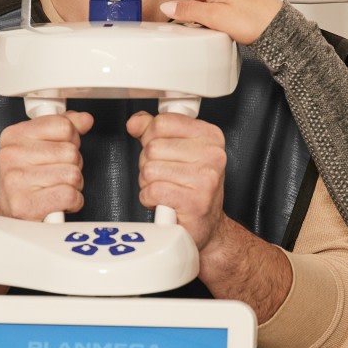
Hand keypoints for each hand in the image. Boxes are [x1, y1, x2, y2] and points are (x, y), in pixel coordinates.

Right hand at [0, 111, 93, 220]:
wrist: (10, 217)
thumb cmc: (26, 183)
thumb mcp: (41, 148)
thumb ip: (63, 129)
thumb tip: (84, 119)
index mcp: (13, 136)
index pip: (63, 125)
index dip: (71, 140)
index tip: (60, 151)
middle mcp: (10, 156)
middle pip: (71, 151)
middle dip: (73, 165)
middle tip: (57, 174)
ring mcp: (15, 181)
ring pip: (73, 174)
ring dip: (73, 185)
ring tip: (56, 188)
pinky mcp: (24, 205)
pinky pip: (69, 195)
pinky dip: (73, 202)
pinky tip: (59, 202)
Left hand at [126, 111, 226, 250]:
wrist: (206, 224)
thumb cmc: (191, 188)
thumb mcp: (176, 151)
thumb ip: (153, 132)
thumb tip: (135, 122)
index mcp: (210, 136)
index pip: (163, 122)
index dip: (150, 137)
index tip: (160, 150)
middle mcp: (212, 155)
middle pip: (153, 146)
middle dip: (148, 163)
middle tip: (163, 175)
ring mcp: (206, 179)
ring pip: (150, 169)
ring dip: (148, 183)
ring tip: (164, 188)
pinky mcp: (195, 202)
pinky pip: (153, 190)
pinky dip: (149, 198)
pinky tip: (162, 201)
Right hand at [127, 0, 281, 43]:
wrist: (279, 27)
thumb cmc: (255, 22)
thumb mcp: (217, 18)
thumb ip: (190, 11)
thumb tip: (169, 7)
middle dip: (175, 3)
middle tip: (171, 19)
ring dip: (194, 10)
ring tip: (203, 27)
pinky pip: (211, 1)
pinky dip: (205, 10)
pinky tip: (212, 22)